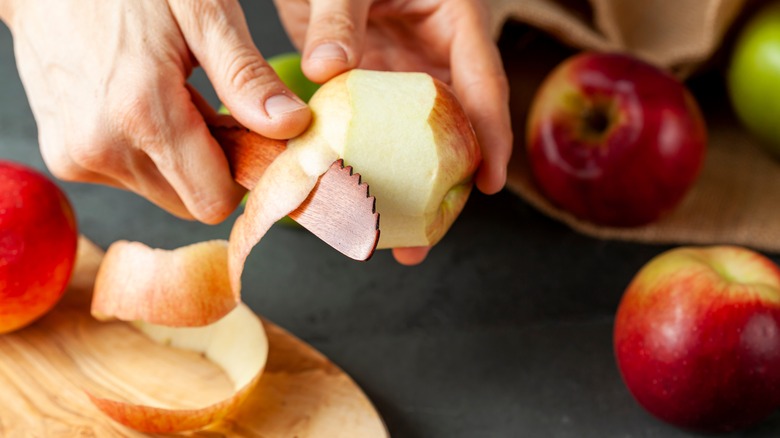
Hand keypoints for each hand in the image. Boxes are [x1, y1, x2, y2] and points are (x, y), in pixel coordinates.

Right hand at [3, 0, 310, 223]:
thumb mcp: (202, 12)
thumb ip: (246, 77)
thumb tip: (291, 126)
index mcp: (141, 113)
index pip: (214, 200)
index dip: (243, 175)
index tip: (254, 140)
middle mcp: (102, 147)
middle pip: (190, 201)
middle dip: (214, 165)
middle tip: (214, 110)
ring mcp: (78, 157)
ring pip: (163, 192)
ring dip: (182, 159)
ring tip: (175, 98)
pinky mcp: (66, 158)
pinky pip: (132, 177)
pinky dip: (151, 152)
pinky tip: (144, 105)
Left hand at [275, 0, 512, 264]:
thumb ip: (339, 15)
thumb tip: (328, 68)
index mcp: (456, 20)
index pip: (484, 82)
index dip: (490, 135)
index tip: (488, 182)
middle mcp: (437, 55)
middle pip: (453, 128)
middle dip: (443, 186)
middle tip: (427, 238)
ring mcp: (404, 73)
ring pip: (414, 139)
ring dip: (403, 187)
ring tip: (390, 239)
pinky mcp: (371, 83)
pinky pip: (374, 131)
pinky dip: (364, 163)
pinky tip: (352, 198)